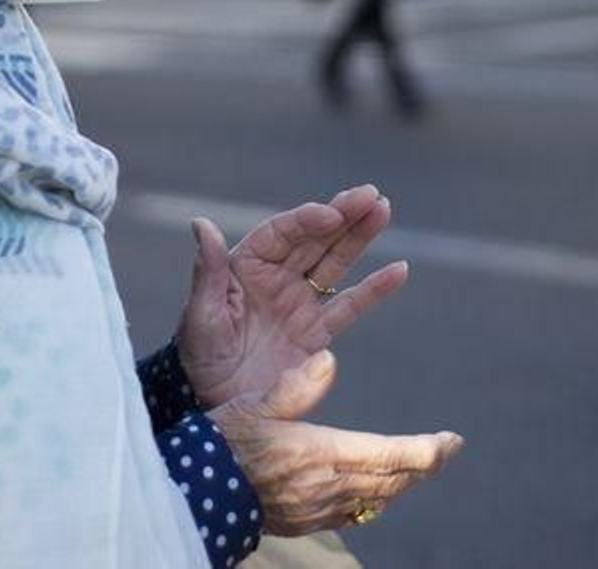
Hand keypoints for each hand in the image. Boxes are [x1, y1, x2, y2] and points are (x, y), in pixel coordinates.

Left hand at [177, 185, 407, 409]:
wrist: (213, 403)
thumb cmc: (198, 355)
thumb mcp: (200, 314)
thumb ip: (208, 270)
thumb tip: (201, 224)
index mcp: (247, 265)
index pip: (282, 233)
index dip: (307, 220)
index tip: (331, 213)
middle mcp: (276, 277)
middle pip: (315, 238)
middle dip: (343, 215)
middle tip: (371, 194)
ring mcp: (299, 302)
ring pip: (335, 261)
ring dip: (359, 236)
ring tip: (383, 209)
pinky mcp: (316, 333)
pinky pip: (349, 306)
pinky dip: (374, 289)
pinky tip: (399, 270)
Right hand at [210, 351, 463, 535]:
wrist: (189, 496)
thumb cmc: (221, 443)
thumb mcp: (254, 404)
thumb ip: (296, 385)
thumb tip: (329, 358)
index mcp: (321, 454)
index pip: (391, 456)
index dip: (428, 450)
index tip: (453, 440)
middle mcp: (327, 487)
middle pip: (393, 481)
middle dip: (423, 464)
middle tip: (446, 448)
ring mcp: (317, 510)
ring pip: (376, 499)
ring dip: (401, 482)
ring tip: (416, 464)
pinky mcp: (304, 521)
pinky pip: (352, 513)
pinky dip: (373, 498)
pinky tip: (372, 489)